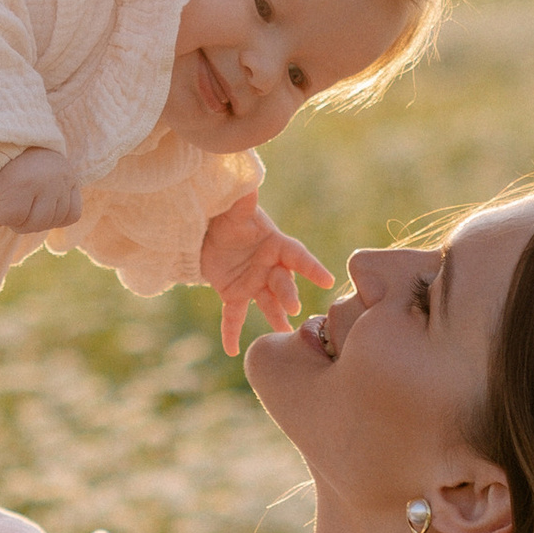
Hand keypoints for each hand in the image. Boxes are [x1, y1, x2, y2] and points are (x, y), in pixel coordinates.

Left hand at [0, 145, 84, 234]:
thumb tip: (1, 215)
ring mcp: (63, 184)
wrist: (28, 143)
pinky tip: (48, 209)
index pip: (13, 219)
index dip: (1, 216)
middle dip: (20, 222)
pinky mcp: (75, 184)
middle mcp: (47, 183)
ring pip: (53, 222)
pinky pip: (72, 215)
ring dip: (39, 221)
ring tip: (30, 208)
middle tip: (15, 208)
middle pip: (34, 225)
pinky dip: (60, 217)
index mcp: (23, 182)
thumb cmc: (5, 166)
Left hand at [200, 193, 332, 358]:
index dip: (312, 267)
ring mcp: (253, 282)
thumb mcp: (234, 206)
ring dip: (275, 317)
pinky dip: (231, 333)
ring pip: (266, 302)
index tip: (327, 279)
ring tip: (285, 332)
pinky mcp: (234, 294)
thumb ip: (242, 198)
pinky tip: (232, 351)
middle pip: (282, 282)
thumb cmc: (227, 213)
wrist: (206, 227)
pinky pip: (233, 316)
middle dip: (288, 293)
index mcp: (275, 243)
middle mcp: (269, 266)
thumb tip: (247, 180)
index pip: (297, 255)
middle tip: (293, 307)